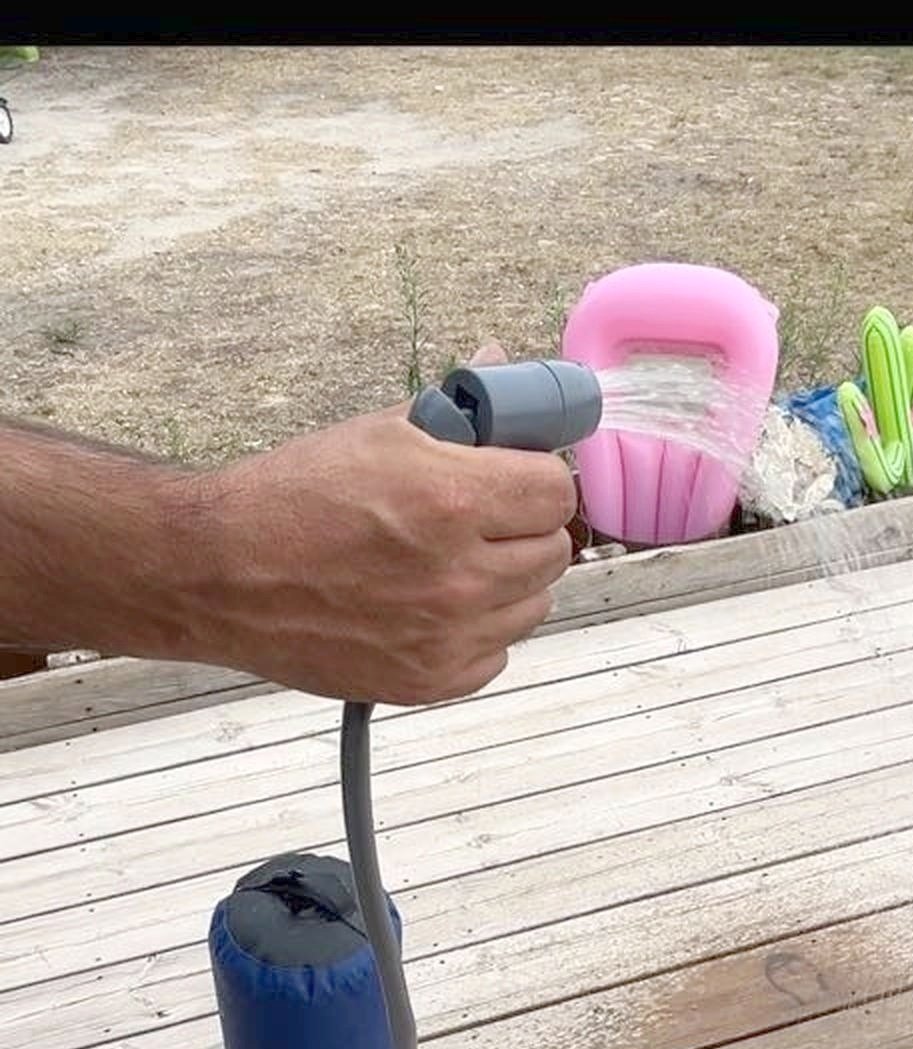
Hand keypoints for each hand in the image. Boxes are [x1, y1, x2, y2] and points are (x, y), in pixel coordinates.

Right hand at [197, 346, 575, 704]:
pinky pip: (496, 655)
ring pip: (533, 605)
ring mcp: (445, 637)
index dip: (537, 479)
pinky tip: (435, 610)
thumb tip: (504, 366)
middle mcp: (458, 576)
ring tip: (456, 565)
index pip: (557, 491)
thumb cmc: (290, 498)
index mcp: (452, 500)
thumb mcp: (376, 433)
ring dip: (508, 583)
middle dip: (525, 528)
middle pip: (554, 551)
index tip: (516, 479)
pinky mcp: (429, 682)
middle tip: (485, 519)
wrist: (220, 574)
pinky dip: (477, 634)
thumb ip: (458, 413)